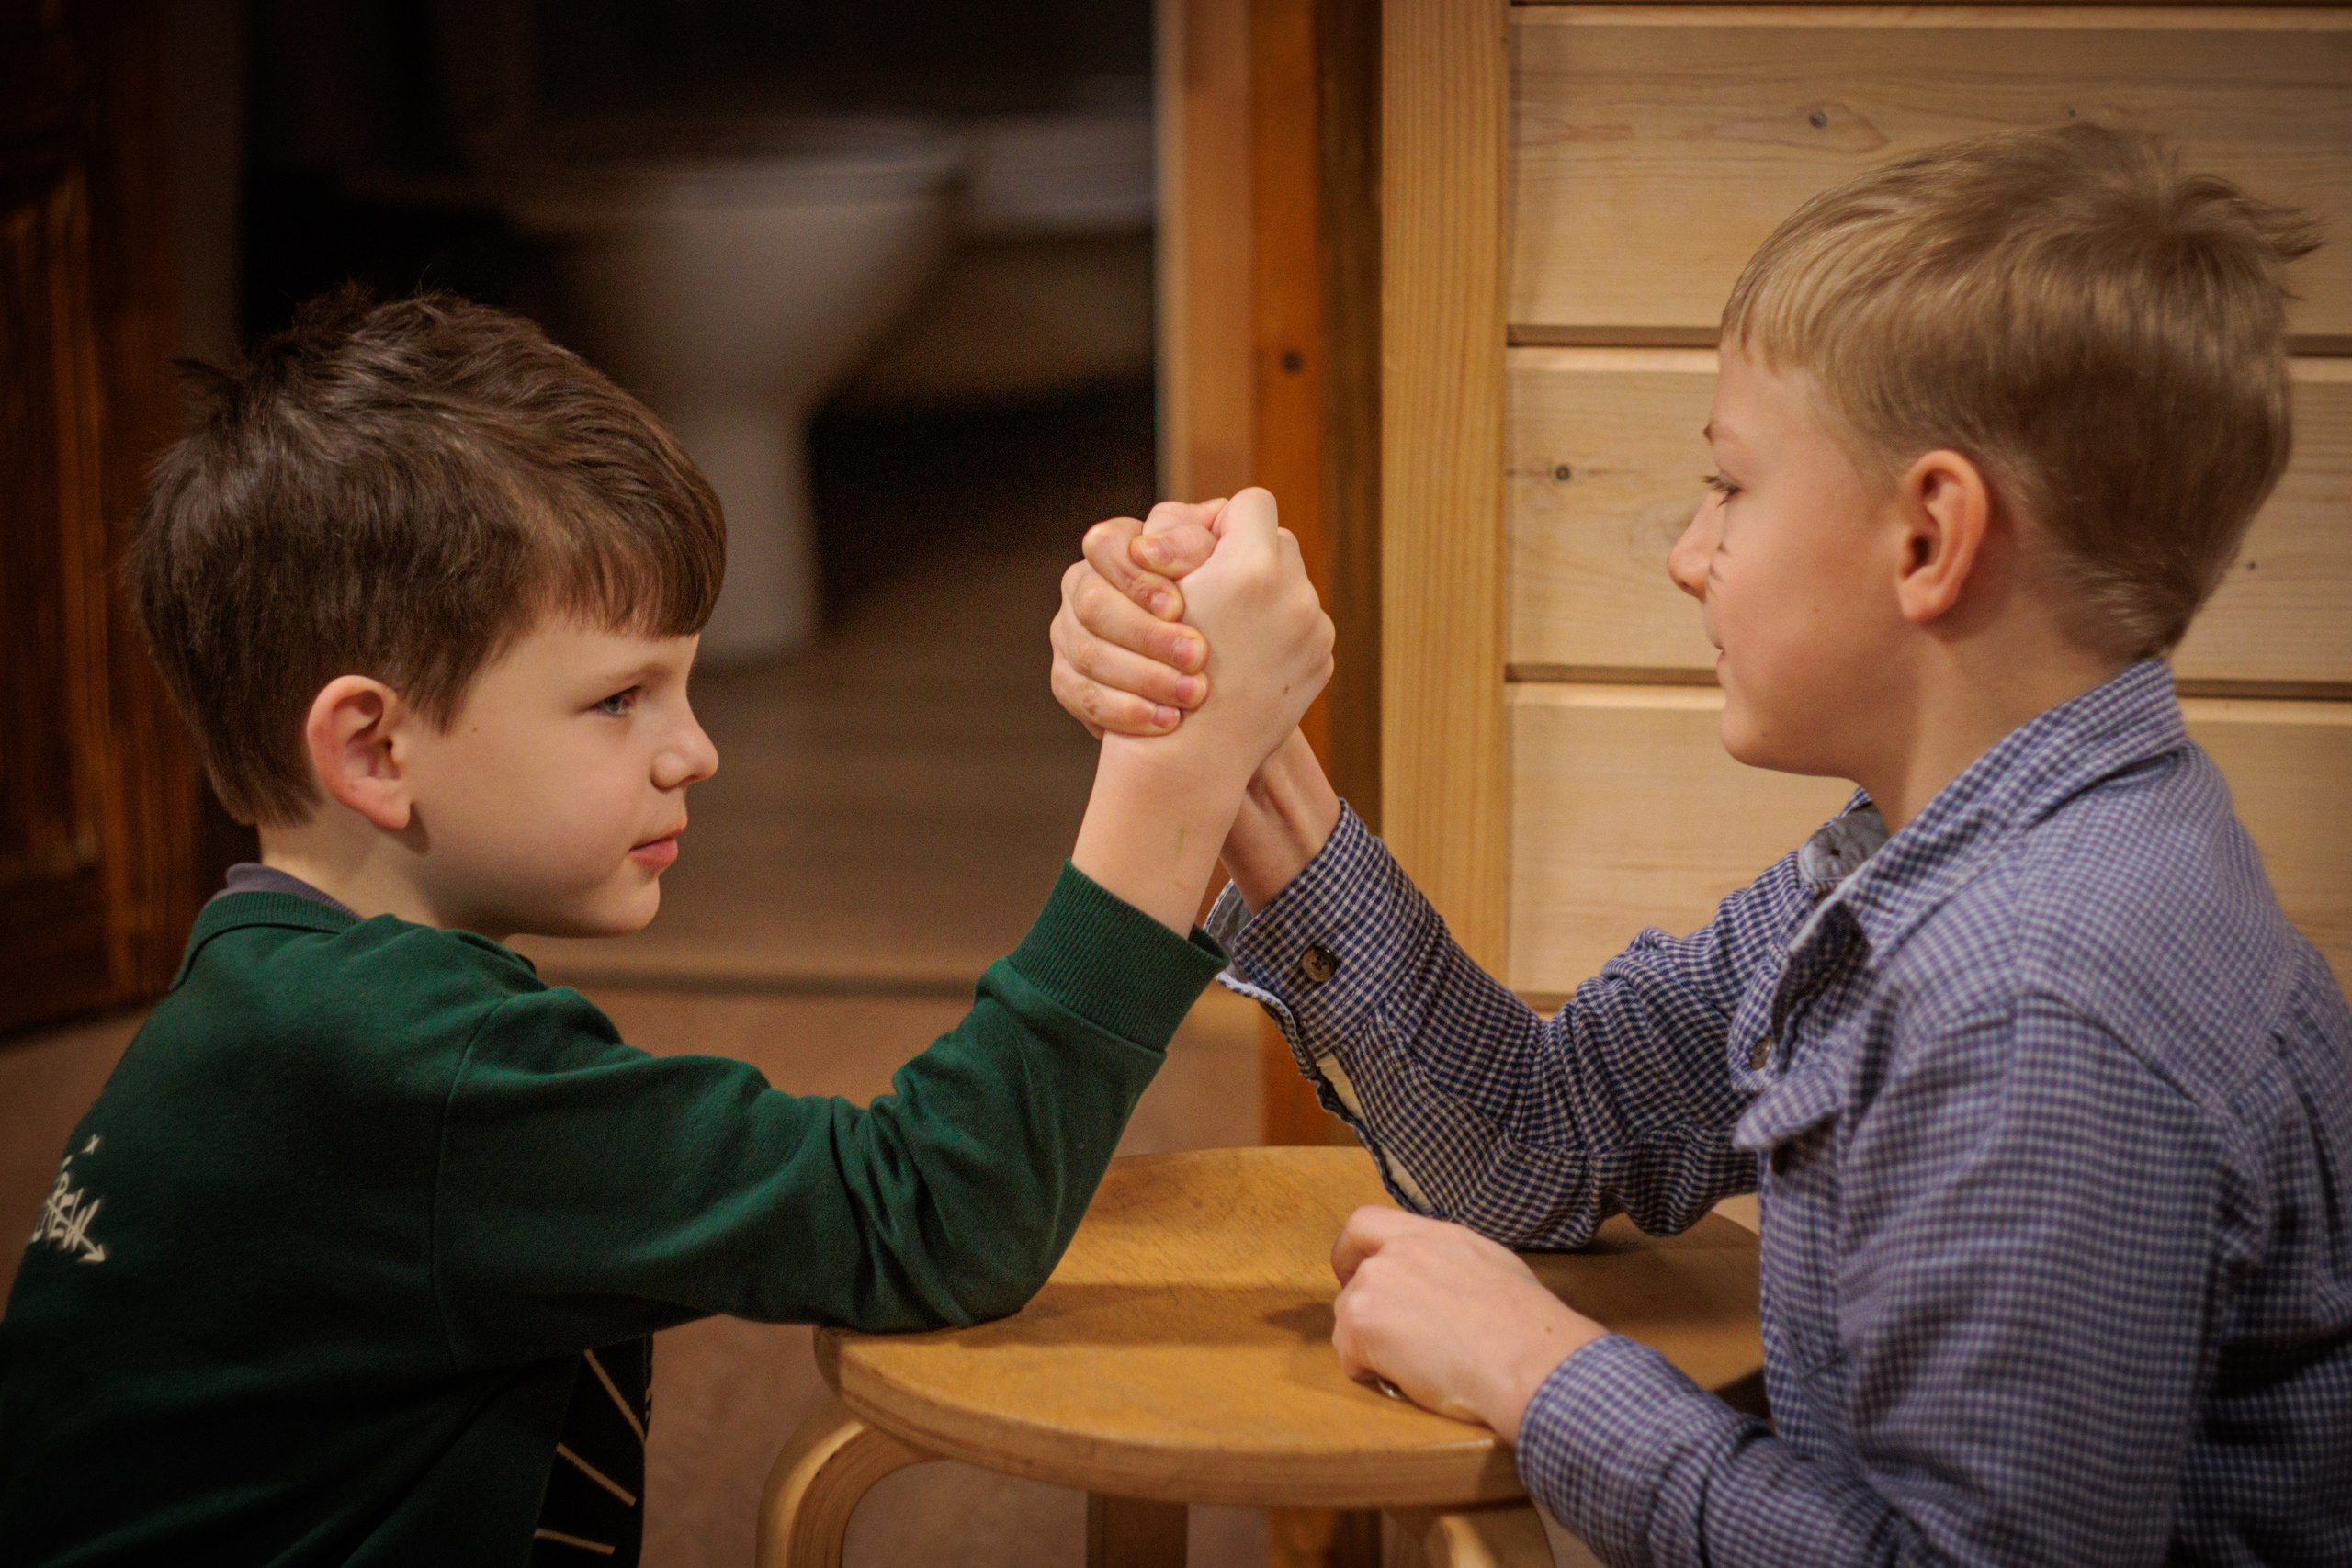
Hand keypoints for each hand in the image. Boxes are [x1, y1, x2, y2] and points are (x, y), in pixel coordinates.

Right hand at [1051, 501, 1220, 736]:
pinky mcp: (1066, 679)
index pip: (1106, 544)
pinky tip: (1167, 721)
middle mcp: (1084, 585)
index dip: (1141, 576)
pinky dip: (1126, 711)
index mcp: (1116, 548)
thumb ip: (1213, 543)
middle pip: (1093, 603)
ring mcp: (1068, 633)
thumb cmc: (1229, 617)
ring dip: (1145, 676)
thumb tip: (1217, 515)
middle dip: (1148, 634)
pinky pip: (1079, 695)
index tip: (1181, 606)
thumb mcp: (1226, 572)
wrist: (1216, 703)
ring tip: (1194, 695)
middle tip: (1198, 657)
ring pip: (1086, 652)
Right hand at [1135, 488, 1332, 779]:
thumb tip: (1222, 513)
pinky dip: (1278, 636)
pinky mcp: (1323, 662)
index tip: (1203, 549)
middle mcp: (1296, 594)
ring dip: (1265, 597)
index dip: (1224, 521)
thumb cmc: (1154, 669)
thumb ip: (1191, 543)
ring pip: (1294, 586)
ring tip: (1229, 627)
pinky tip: (1246, 659)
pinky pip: (1303, 627)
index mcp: (1252, 567)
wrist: (1190, 754)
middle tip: (1217, 586)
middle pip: (1279, 543)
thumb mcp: (1161, 591)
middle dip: (1250, 558)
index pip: (1253, 504)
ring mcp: (1316, 631)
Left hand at [1330, 1207, 1608, 1442]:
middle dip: (1369, 1313)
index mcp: (1431, 1236)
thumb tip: (1446, 1283)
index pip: (1365, 1224)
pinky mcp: (1360, 1323)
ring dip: (1373, 1346)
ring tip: (1417, 1368)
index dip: (1351, 1253)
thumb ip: (1452, 1264)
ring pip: (1349, 1320)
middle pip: (1356, 1281)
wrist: (1528, 1358)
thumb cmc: (1527, 1327)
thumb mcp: (1493, 1267)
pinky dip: (1371, 1373)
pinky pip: (1349, 1356)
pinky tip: (1409, 1381)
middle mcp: (1396, 1252)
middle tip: (1392, 1342)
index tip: (1353, 1274)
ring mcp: (1374, 1284)